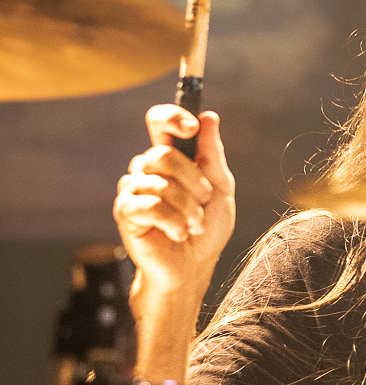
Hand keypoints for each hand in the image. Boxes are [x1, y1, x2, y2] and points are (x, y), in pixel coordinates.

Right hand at [114, 104, 235, 303]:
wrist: (193, 267)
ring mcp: (134, 189)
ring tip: (194, 225)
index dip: (171, 117)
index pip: (159, 123)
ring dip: (188, 207)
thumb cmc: (207, 228)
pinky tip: (178, 233)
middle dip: (193, 181)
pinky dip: (173, 221)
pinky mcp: (125, 212)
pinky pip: (150, 205)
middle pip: (163, 155)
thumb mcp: (221, 188)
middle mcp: (148, 169)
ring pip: (160, 183)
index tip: (191, 127)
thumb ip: (213, 154)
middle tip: (205, 201)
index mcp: (171, 157)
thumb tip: (209, 117)